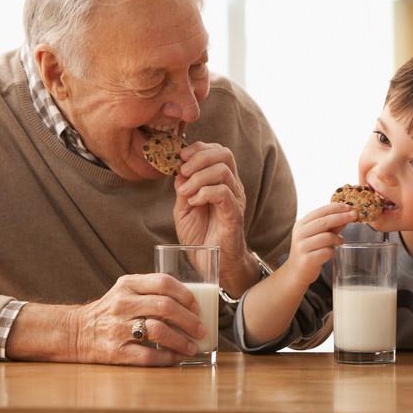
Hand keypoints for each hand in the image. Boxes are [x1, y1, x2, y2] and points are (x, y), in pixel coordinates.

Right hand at [8, 273, 206, 366]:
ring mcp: (117, 328)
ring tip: (192, 347)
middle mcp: (122, 304)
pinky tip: (176, 358)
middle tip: (201, 329)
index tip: (197, 307)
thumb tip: (191, 304)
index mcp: (127, 284)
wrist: (76, 332)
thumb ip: (152, 290)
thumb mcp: (126, 291)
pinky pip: (147, 355)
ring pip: (158, 331)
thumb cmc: (111, 311)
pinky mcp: (114, 351)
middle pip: (165, 307)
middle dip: (189, 320)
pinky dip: (166, 358)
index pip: (163, 282)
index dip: (185, 295)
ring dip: (181, 340)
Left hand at [173, 141, 253, 293]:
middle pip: (224, 154)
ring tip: (185, 192)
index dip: (199, 148)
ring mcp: (235, 200)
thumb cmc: (200, 237)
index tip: (180, 157)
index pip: (218, 151)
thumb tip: (177, 170)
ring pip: (223, 171)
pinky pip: (224, 193)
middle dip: (199, 157)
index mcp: (221, 182)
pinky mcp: (235, 215)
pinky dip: (205, 193)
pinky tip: (194, 202)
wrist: (211, 264)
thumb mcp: (183, 209)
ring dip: (198, 178)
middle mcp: (232, 187)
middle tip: (183, 171)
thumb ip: (182, 188)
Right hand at [284, 203, 356, 286]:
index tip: (348, 207)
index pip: (320, 211)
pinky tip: (331, 252)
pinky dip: (332, 251)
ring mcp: (302, 247)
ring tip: (339, 241)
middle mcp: (300, 234)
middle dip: (341, 217)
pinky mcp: (307, 260)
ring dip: (337, 238)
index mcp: (301, 225)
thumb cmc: (309, 251)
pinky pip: (326, 252)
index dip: (335, 208)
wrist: (297, 272)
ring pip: (327, 237)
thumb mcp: (317, 236)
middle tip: (354, 215)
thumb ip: (331, 227)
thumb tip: (347, 217)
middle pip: (324, 222)